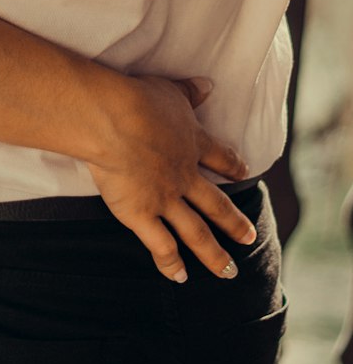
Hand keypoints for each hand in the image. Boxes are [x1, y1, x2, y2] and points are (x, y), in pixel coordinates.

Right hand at [86, 74, 256, 283]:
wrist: (115, 121)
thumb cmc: (138, 100)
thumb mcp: (170, 90)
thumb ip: (190, 91)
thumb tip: (209, 85)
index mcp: (192, 143)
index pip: (219, 157)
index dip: (232, 165)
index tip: (244, 173)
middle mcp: (185, 176)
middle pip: (215, 204)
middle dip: (233, 222)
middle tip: (249, 237)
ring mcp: (166, 199)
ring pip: (196, 233)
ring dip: (213, 254)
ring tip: (228, 272)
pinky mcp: (142, 214)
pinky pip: (161, 245)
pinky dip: (172, 263)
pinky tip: (180, 278)